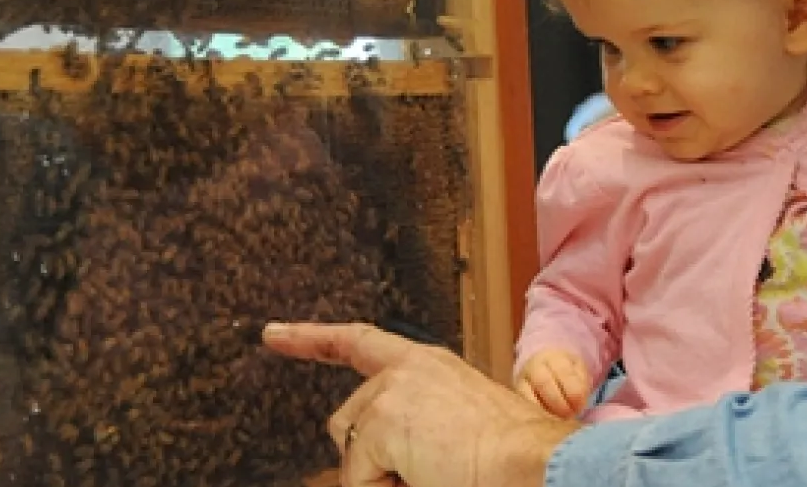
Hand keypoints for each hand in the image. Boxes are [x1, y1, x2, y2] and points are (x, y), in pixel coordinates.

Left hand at [263, 322, 580, 486]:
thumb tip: (372, 463)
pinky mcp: (382, 419)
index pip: (359, 343)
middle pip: (346, 422)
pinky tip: (427, 479)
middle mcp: (407, 367)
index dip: (311, 339)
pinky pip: (359, 476)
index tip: (273, 334)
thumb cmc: (510, 456)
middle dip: (368, 460)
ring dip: (381, 477)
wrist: (532, 462)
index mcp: (428, 365)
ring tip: (434, 475)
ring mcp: (392, 390)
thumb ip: (413, 427)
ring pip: (351, 452)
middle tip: (425, 472)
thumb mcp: (457, 429)